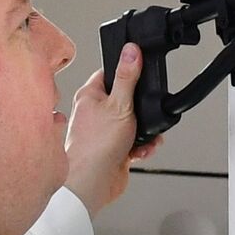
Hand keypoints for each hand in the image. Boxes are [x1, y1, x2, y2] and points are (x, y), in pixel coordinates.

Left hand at [64, 43, 162, 216]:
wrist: (93, 183)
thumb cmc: (96, 146)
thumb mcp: (120, 104)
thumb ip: (127, 77)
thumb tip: (130, 50)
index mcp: (89, 96)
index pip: (109, 73)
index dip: (127, 72)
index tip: (140, 73)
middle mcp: (93, 113)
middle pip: (125, 99)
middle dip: (141, 108)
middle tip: (143, 111)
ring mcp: (103, 132)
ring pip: (132, 122)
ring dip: (145, 130)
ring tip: (144, 135)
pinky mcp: (113, 150)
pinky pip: (133, 142)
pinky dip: (142, 146)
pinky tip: (141, 149)